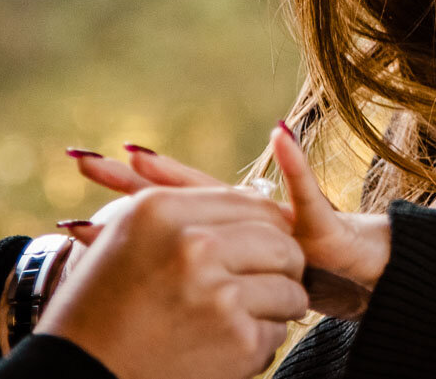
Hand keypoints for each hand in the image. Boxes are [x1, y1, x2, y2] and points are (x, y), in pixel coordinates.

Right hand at [34, 185, 307, 378]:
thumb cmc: (101, 301)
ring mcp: (219, 296)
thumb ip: (191, 210)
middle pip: (281, 243)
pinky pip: (276, 332)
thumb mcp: (129, 233)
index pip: (252, 203)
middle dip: (283, 264)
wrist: (77, 372)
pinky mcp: (236, 341)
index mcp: (165, 211)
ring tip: (248, 315)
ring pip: (289, 288)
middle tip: (268, 281)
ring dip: (276, 305)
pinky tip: (228, 345)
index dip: (267, 225)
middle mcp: (195, 246)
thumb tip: (261, 198)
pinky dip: (259, 342)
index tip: (263, 244)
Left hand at [74, 130, 391, 320]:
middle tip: (79, 160)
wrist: (361, 273)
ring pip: (220, 192)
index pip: (163, 210)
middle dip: (130, 177)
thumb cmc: (299, 282)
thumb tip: (149, 302)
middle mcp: (240, 216)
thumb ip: (207, 287)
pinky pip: (308, 194)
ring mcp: (273, 215)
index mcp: (221, 234)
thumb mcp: (242, 291)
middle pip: (177, 192)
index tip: (75, 171)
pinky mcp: (318, 222)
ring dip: (184, 174)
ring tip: (141, 155)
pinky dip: (297, 164)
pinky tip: (281, 134)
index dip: (122, 191)